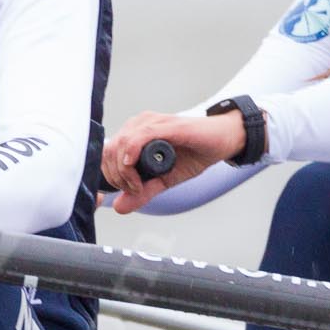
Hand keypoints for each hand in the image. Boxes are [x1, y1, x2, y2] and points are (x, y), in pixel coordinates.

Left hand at [102, 110, 247, 214]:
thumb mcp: (164, 180)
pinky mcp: (166, 124)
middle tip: (135, 190)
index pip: (106, 152)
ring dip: (124, 170)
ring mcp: (151, 122)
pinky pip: (139, 136)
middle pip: (110, 150)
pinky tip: (135, 168)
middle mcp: (139, 125)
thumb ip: (142, 192)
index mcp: (134, 135)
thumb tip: (117, 207)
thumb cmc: (194, 155)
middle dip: (116, 176)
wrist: (223, 141)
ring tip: (140, 185)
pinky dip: (132, 154)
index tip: (126, 190)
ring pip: (121, 144)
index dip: (109, 174)